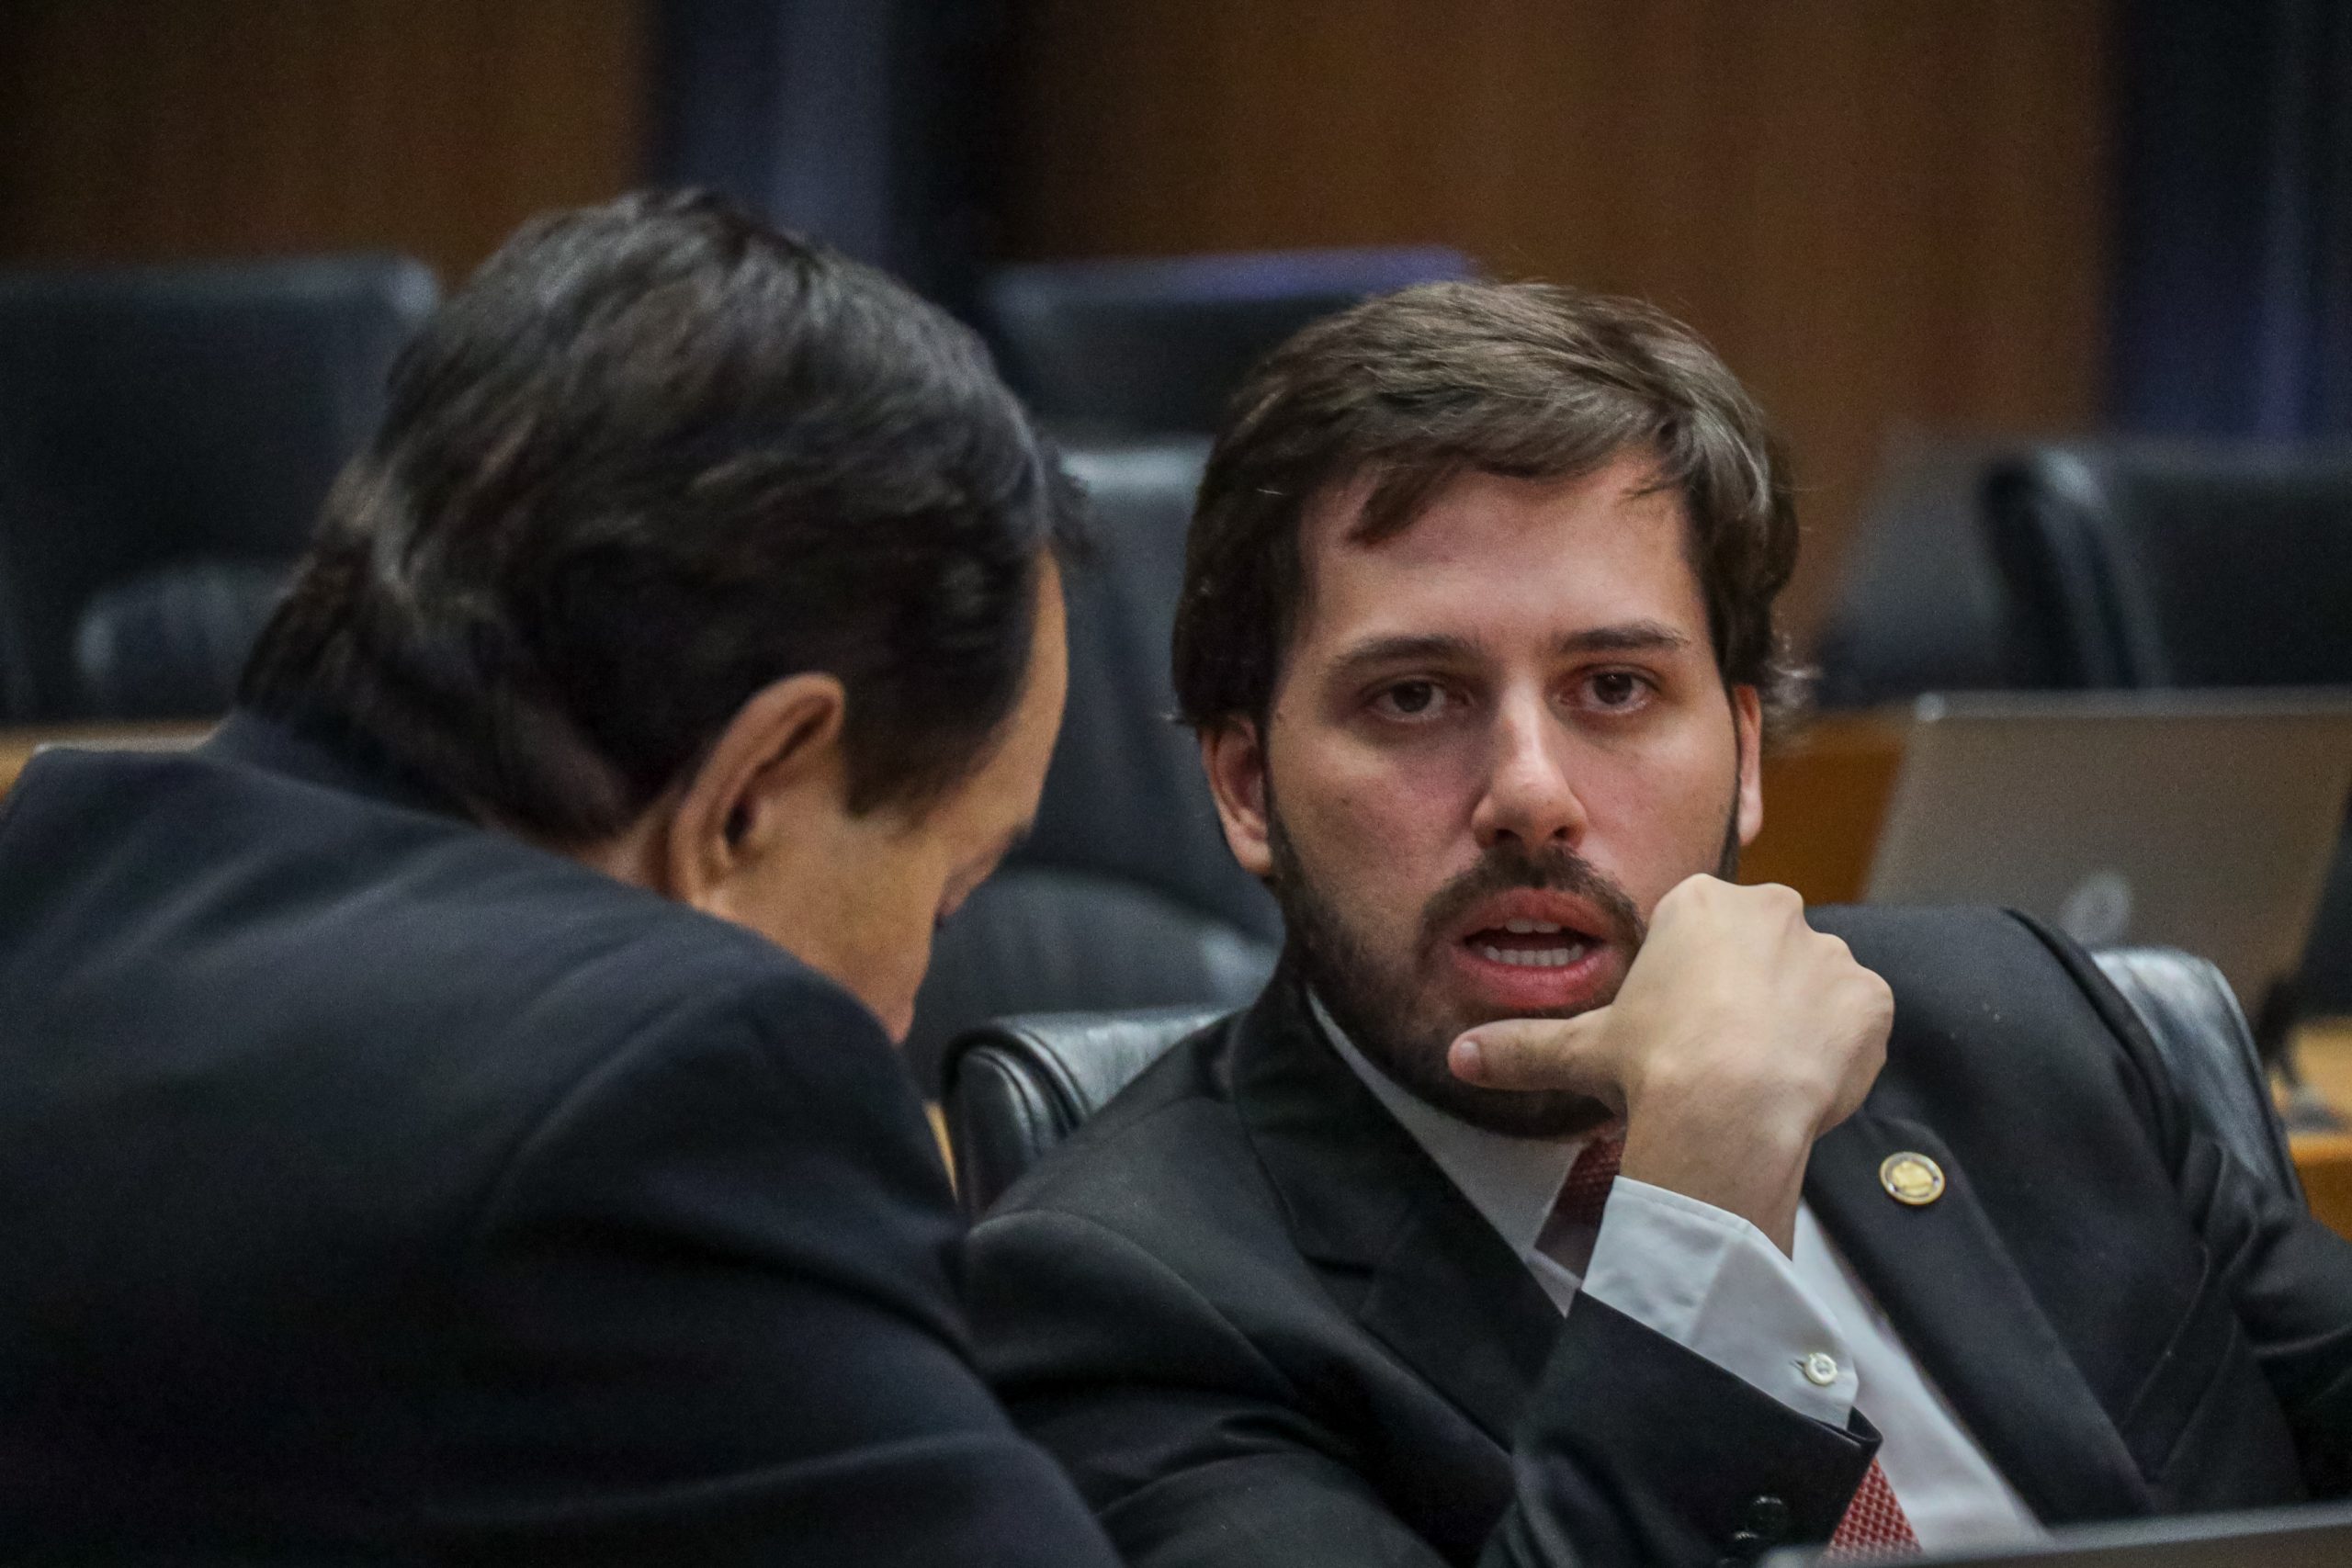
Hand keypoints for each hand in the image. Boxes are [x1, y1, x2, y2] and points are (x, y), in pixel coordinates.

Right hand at [1448, 876, 1891, 1252]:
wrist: (1728, 1108)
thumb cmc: (1652, 1064)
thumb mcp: (1579, 1051)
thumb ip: (1521, 1048)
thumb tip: (1458, 1058)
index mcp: (1701, 903)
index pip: (1703, 930)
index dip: (1691, 983)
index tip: (1679, 1027)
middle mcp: (1772, 911)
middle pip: (1762, 949)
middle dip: (1747, 993)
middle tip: (1718, 1054)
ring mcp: (1829, 953)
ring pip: (1813, 985)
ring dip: (1795, 1022)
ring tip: (1760, 1076)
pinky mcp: (1872, 999)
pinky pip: (1860, 1021)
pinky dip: (1839, 1050)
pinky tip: (1802, 1083)